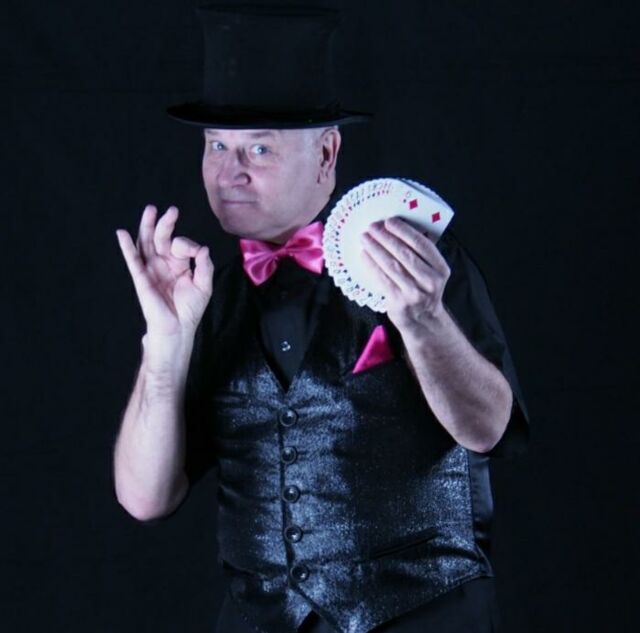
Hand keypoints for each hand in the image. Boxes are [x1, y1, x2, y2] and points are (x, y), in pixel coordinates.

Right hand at [116, 204, 213, 336]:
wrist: (177, 329)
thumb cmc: (190, 309)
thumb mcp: (204, 286)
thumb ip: (205, 266)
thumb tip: (203, 248)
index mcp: (179, 264)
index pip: (181, 245)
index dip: (188, 245)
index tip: (196, 253)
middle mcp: (163, 263)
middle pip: (161, 238)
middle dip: (165, 224)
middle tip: (172, 210)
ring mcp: (151, 269)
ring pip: (146, 243)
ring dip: (147, 226)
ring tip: (150, 210)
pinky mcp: (141, 278)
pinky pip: (132, 260)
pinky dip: (126, 246)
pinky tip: (122, 233)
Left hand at [360, 216, 450, 334]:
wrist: (422, 319)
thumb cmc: (423, 290)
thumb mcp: (431, 273)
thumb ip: (420, 255)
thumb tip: (395, 230)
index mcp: (441, 269)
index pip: (422, 245)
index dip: (405, 231)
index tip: (390, 221)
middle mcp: (430, 281)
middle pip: (404, 254)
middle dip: (386, 238)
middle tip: (373, 227)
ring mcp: (415, 293)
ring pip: (391, 265)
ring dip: (376, 249)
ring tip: (365, 238)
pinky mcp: (399, 302)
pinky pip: (382, 279)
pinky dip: (371, 264)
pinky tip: (364, 254)